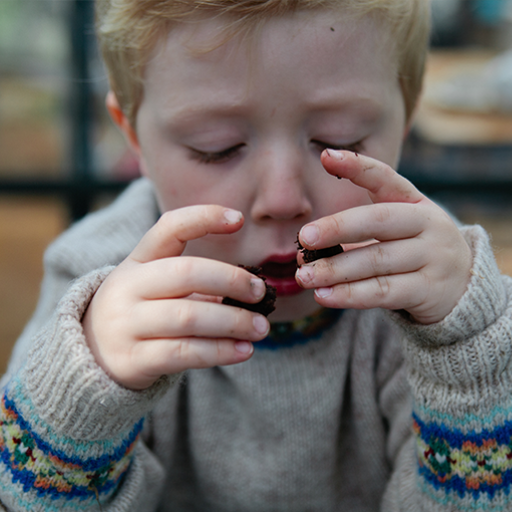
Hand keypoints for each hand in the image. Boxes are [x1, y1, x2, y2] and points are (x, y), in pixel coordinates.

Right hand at [82, 205, 269, 389]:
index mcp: (137, 260)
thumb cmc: (141, 312)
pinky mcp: (133, 359)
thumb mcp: (155, 287)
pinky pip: (184, 353)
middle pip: (186, 273)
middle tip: (260, 291)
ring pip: (188, 317)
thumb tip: (248, 290)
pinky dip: (220, 351)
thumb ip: (195, 283)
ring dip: (234, 322)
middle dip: (231, 280)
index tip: (240, 219)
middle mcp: (127, 287)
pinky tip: (244, 351)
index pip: (169, 228)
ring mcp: (126, 324)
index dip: (204, 218)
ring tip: (261, 328)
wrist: (92, 354)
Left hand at [295, 149, 471, 324]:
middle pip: (378, 221)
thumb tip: (306, 247)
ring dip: (335, 269)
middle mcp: (428, 224)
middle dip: (337, 228)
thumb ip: (357, 232)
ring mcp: (433, 257)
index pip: (385, 178)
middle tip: (305, 237)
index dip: (357, 167)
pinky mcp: (429, 290)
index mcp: (415, 203)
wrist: (464, 288)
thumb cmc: (414, 252)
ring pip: (376, 261)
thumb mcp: (397, 231)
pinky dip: (350, 295)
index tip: (326, 157)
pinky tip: (324, 296)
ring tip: (304, 276)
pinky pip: (383, 292)